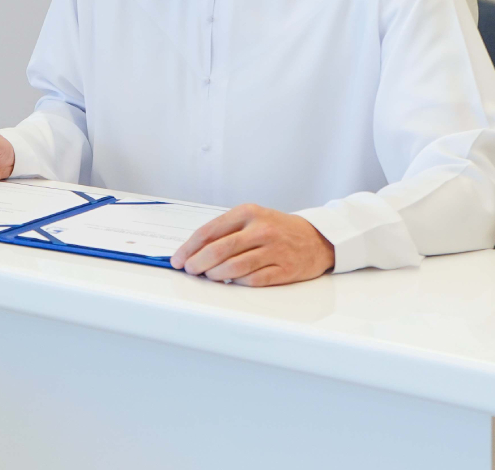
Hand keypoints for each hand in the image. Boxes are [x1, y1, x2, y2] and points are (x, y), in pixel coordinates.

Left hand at [171, 204, 334, 285]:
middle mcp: (261, 229)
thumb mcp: (252, 218)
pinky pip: (253, 279)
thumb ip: (226, 231)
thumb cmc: (277, 228)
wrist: (316, 238)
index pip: (210, 231)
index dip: (190, 247)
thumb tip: (194, 250)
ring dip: (215, 274)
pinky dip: (237, 281)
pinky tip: (230, 281)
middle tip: (189, 270)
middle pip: (219, 250)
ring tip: (207, 276)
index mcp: (247, 213)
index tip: (178, 258)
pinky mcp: (285, 269)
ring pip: (234, 266)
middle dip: (198, 263)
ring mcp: (274, 250)